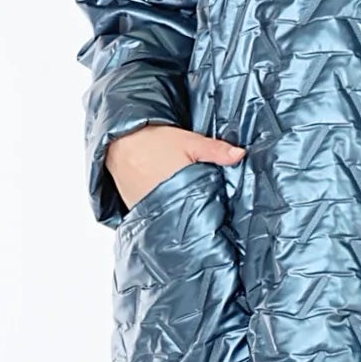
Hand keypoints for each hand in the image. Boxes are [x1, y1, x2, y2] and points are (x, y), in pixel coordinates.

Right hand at [108, 123, 246, 211]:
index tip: (225, 221)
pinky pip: (155, 217)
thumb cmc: (154, 140)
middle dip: (199, 219)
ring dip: (180, 217)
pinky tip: (171, 209)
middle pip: (187, 218)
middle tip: (211, 219)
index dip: (215, 217)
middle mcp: (163, 204)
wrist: (119, 140)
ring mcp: (148, 210)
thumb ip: (216, 150)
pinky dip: (164, 214)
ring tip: (190, 214)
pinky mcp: (136, 210)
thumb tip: (241, 154)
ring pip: (171, 219)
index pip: (203, 212)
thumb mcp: (189, 141)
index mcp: (181, 188)